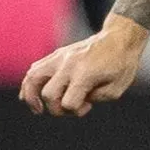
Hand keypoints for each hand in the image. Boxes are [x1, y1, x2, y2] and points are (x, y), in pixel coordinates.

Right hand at [21, 14, 148, 115]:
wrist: (119, 38)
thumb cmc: (121, 65)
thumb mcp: (116, 89)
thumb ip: (95, 99)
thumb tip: (75, 102)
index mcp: (85, 74)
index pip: (68, 102)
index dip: (76, 111)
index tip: (88, 106)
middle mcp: (68, 65)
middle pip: (49, 94)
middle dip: (56, 109)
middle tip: (70, 107)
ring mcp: (60, 58)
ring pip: (33, 78)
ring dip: (31, 97)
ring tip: (37, 109)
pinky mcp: (56, 54)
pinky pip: (34, 69)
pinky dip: (29, 83)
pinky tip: (29, 95)